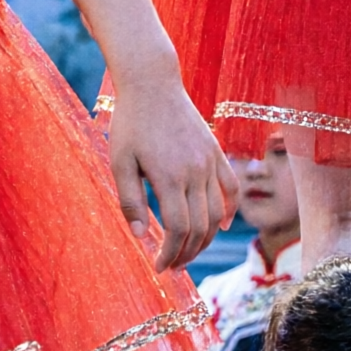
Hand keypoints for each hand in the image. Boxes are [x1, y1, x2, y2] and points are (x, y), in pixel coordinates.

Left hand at [106, 66, 237, 271]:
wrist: (152, 83)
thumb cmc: (130, 123)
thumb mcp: (120, 162)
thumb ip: (130, 200)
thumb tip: (139, 236)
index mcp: (169, 177)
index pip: (177, 229)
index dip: (170, 253)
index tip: (159, 267)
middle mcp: (195, 172)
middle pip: (199, 227)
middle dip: (186, 253)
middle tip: (173, 268)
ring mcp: (210, 162)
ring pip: (217, 213)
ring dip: (205, 239)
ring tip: (189, 253)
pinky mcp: (216, 152)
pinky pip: (231, 187)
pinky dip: (229, 210)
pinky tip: (221, 228)